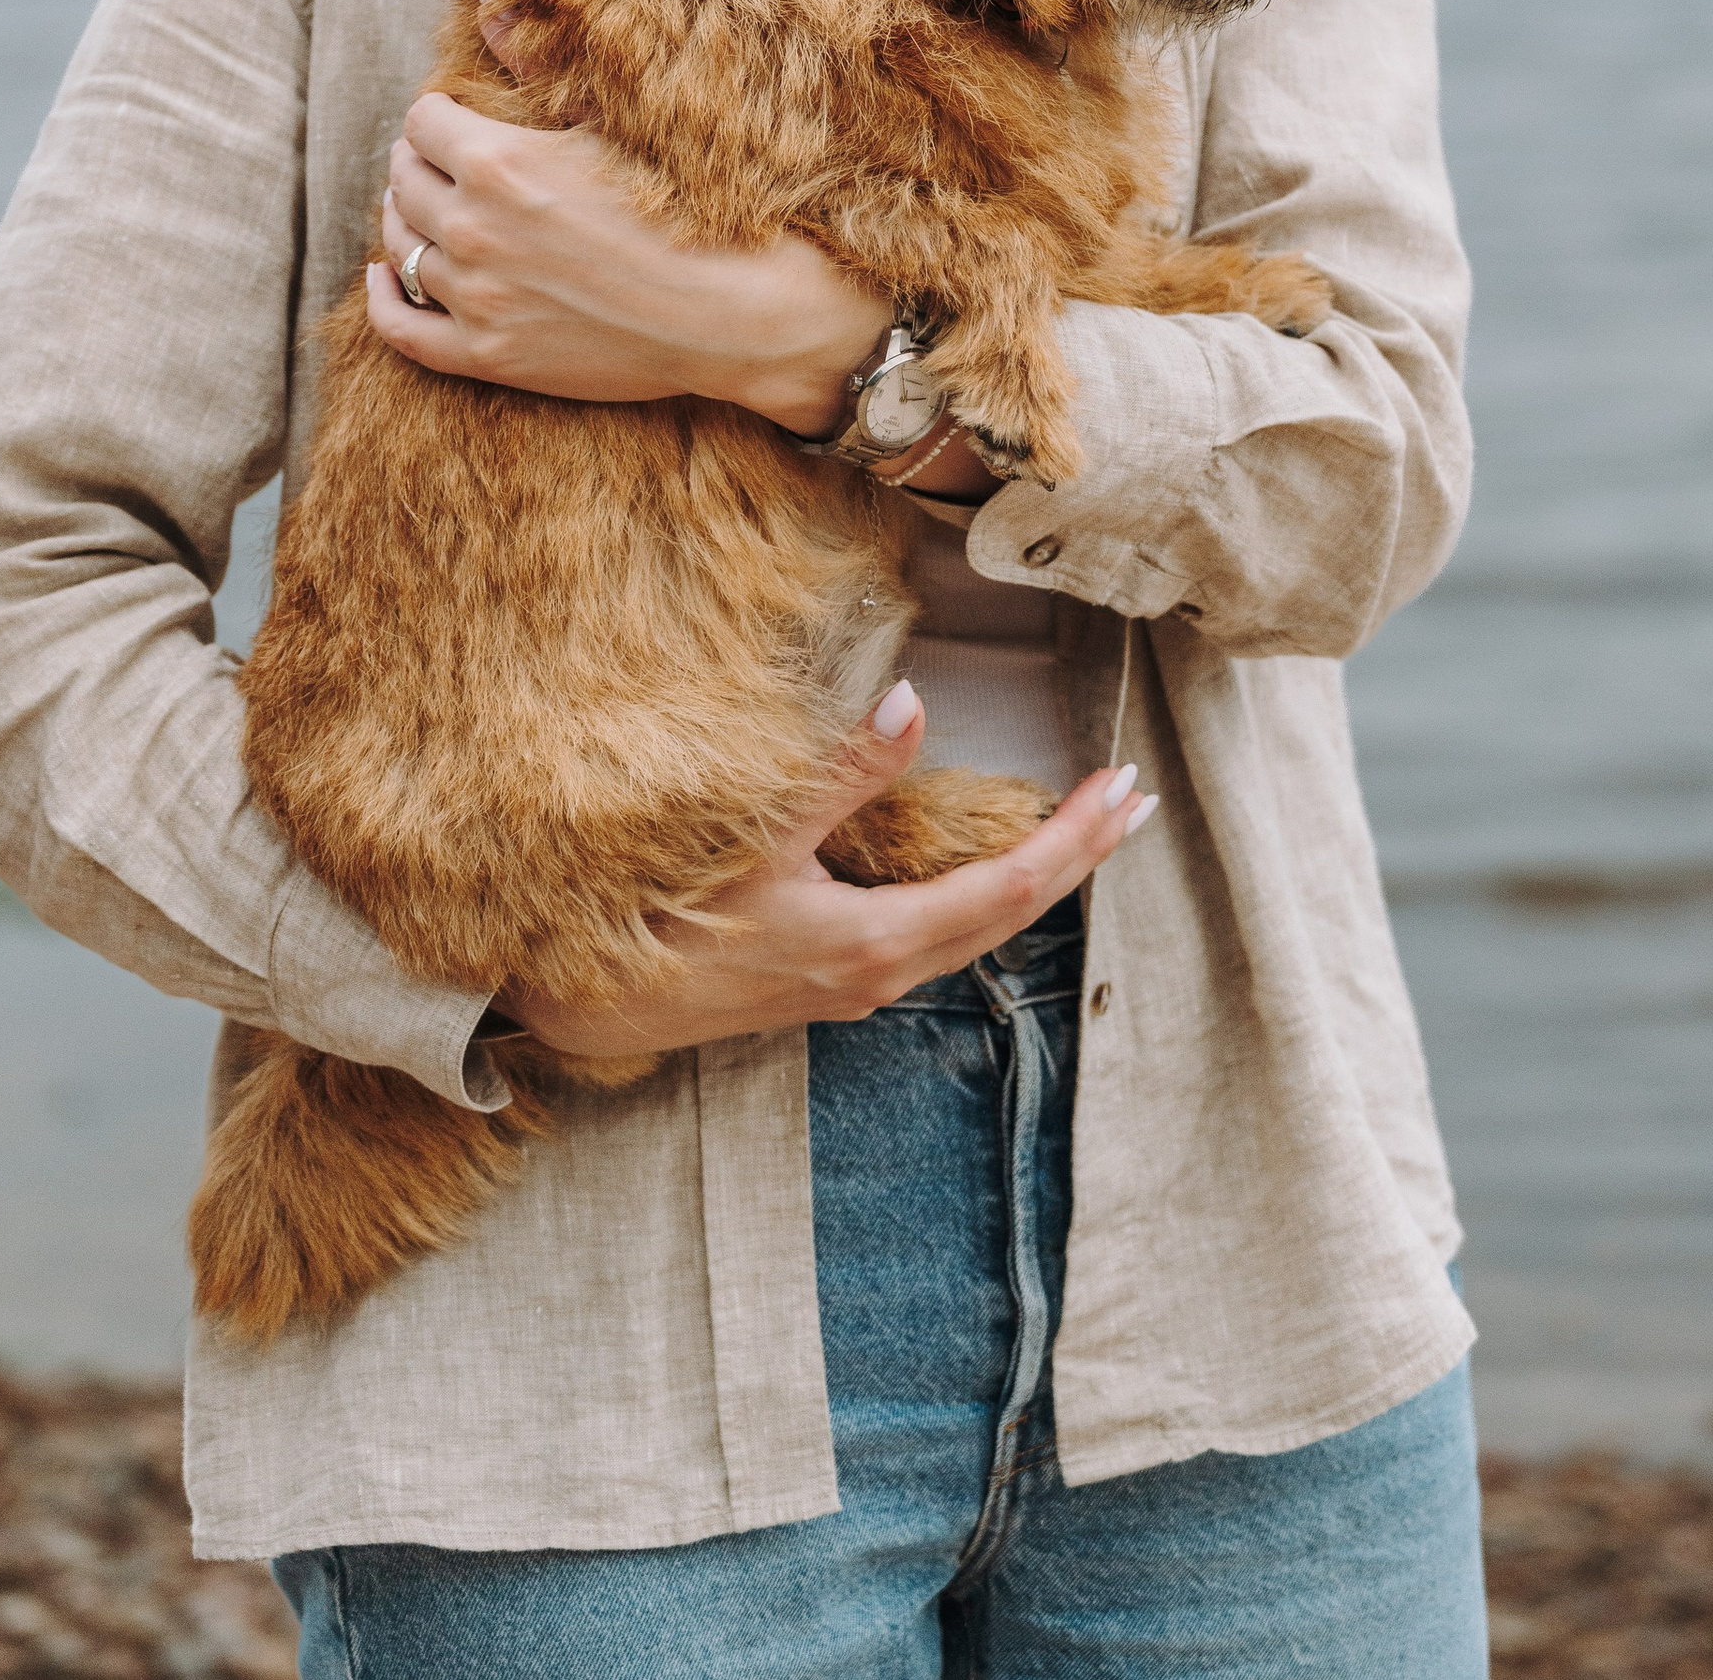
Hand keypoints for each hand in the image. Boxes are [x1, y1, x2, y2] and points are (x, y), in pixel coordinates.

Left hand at [366, 90, 890, 432]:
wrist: (725, 311)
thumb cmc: (680, 207)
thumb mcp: (609, 124)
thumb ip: (536, 71)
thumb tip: (487, 12)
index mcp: (498, 162)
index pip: (422, 123)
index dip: (437, 115)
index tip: (452, 118)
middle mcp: (472, 227)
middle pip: (403, 180)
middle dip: (416, 162)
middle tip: (436, 160)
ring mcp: (475, 295)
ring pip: (400, 247)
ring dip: (405, 221)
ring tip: (420, 209)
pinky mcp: (487, 353)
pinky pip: (402, 328)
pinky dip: (382, 299)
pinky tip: (382, 276)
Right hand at [498, 685, 1156, 1051]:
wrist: (578, 1007)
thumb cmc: (658, 919)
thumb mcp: (750, 838)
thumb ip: (836, 776)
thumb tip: (911, 705)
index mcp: (875, 943)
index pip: (1009, 888)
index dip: (1075, 839)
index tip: (1126, 791)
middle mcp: (878, 974)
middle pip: (1007, 914)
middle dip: (1076, 856)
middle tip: (1134, 803)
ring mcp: (851, 984)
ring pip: (970, 929)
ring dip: (1030, 876)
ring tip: (1079, 828)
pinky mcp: (823, 979)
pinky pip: (929, 934)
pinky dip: (976, 894)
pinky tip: (980, 869)